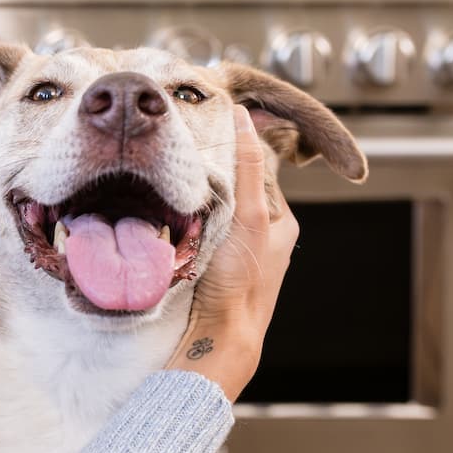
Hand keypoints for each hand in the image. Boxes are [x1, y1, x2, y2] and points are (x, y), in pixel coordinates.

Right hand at [167, 106, 299, 401]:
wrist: (220, 334)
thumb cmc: (241, 281)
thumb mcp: (249, 215)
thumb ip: (246, 168)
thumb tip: (242, 118)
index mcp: (282, 221)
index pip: (256, 170)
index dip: (232, 154)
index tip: (205, 140)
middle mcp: (263, 236)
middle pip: (234, 190)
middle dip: (212, 179)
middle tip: (184, 166)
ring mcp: (237, 252)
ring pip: (215, 211)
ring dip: (195, 202)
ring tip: (174, 191)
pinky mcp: (214, 266)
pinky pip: (200, 232)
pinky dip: (187, 224)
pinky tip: (170, 222)